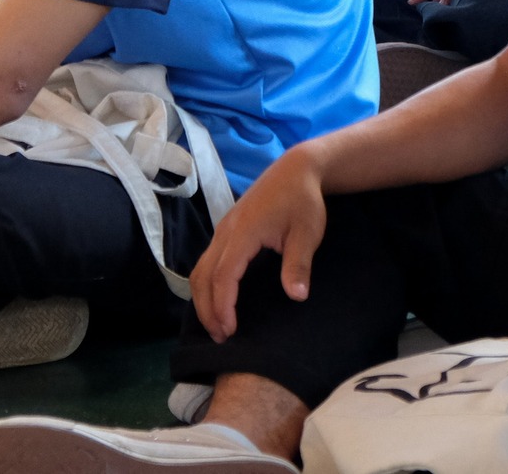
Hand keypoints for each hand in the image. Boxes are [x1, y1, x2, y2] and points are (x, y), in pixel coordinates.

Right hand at [189, 144, 326, 342]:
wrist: (296, 169)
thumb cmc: (303, 200)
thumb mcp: (308, 232)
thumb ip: (298, 264)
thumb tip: (297, 296)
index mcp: (243, 233)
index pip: (223, 275)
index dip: (222, 305)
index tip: (230, 330)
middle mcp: (225, 232)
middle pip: (202, 276)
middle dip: (207, 309)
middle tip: (221, 337)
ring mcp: (223, 229)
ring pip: (200, 269)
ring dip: (203, 299)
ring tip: (218, 325)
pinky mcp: (226, 230)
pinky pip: (207, 261)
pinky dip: (206, 285)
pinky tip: (218, 300)